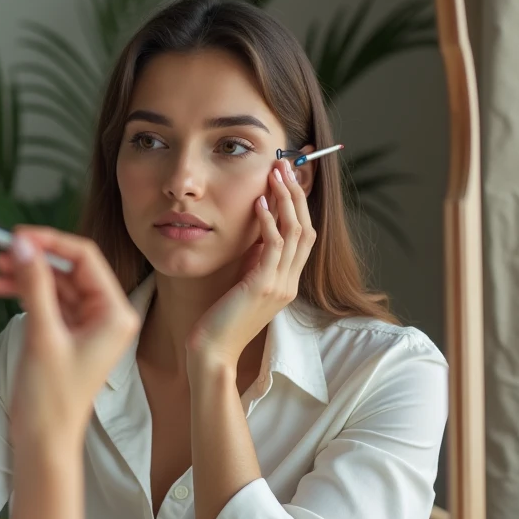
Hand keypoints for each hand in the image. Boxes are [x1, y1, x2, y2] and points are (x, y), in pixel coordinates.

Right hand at [0, 227, 139, 451]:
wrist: (44, 442)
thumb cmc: (51, 399)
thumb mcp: (42, 334)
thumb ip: (34, 285)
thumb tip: (22, 245)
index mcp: (115, 314)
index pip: (85, 258)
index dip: (51, 241)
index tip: (18, 235)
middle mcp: (107, 316)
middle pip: (70, 269)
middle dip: (34, 259)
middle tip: (1, 252)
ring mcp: (89, 326)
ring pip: (56, 284)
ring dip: (26, 275)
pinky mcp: (70, 335)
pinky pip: (48, 302)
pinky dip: (25, 293)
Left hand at [187, 158, 315, 371]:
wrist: (212, 353)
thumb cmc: (220, 321)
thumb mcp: (243, 284)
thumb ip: (254, 261)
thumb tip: (257, 231)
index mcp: (287, 282)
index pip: (304, 235)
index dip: (299, 204)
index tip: (289, 177)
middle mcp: (289, 282)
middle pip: (306, 228)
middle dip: (296, 193)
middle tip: (285, 165)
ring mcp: (279, 285)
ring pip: (295, 233)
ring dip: (286, 200)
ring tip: (275, 173)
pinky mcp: (262, 287)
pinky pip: (274, 247)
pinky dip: (269, 222)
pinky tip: (260, 202)